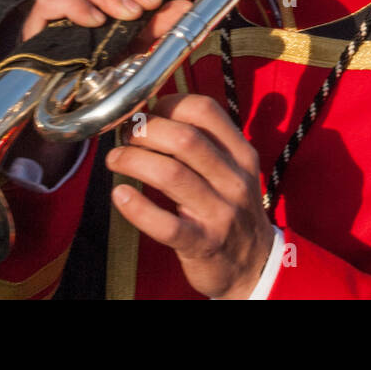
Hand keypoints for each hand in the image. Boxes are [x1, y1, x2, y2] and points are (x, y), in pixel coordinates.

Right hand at [20, 0, 185, 40]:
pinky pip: (51, 0)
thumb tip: (184, 6)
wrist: (67, 83)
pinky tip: (97, 22)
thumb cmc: (104, 53)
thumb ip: (159, 22)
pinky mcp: (39, 18)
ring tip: (128, 14)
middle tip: (150, 3)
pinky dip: (77, 7)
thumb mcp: (139, 38)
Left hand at [107, 93, 273, 298]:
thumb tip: (154, 113)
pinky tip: (120, 195)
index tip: (148, 111)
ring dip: (133, 161)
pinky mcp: (202, 243)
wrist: (254, 265)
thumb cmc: (232, 210)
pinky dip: (137, 208)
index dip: (169, 104)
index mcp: (241, 155)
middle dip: (145, 131)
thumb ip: (205, 143)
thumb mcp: (234, 171)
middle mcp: (234, 179)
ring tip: (115, 159)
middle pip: (184, 139)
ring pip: (171, 175)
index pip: (206, 111)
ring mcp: (220, 212)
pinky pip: (165, 224)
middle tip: (126, 135)